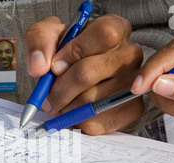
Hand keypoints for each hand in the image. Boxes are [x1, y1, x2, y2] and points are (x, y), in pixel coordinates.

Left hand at [25, 15, 143, 134]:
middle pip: (90, 72)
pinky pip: (98, 123)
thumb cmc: (65, 52)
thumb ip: (40, 41)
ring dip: (65, 108)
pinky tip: (72, 114)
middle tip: (47, 99)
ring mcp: (133, 84)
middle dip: (60, 89)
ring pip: (91, 102)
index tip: (54, 67)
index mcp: (115, 28)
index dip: (74, 52)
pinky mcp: (132, 110)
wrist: (76, 76)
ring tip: (58, 105)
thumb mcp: (48, 35)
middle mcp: (130, 54)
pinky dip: (76, 122)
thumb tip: (39, 68)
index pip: (103, 35)